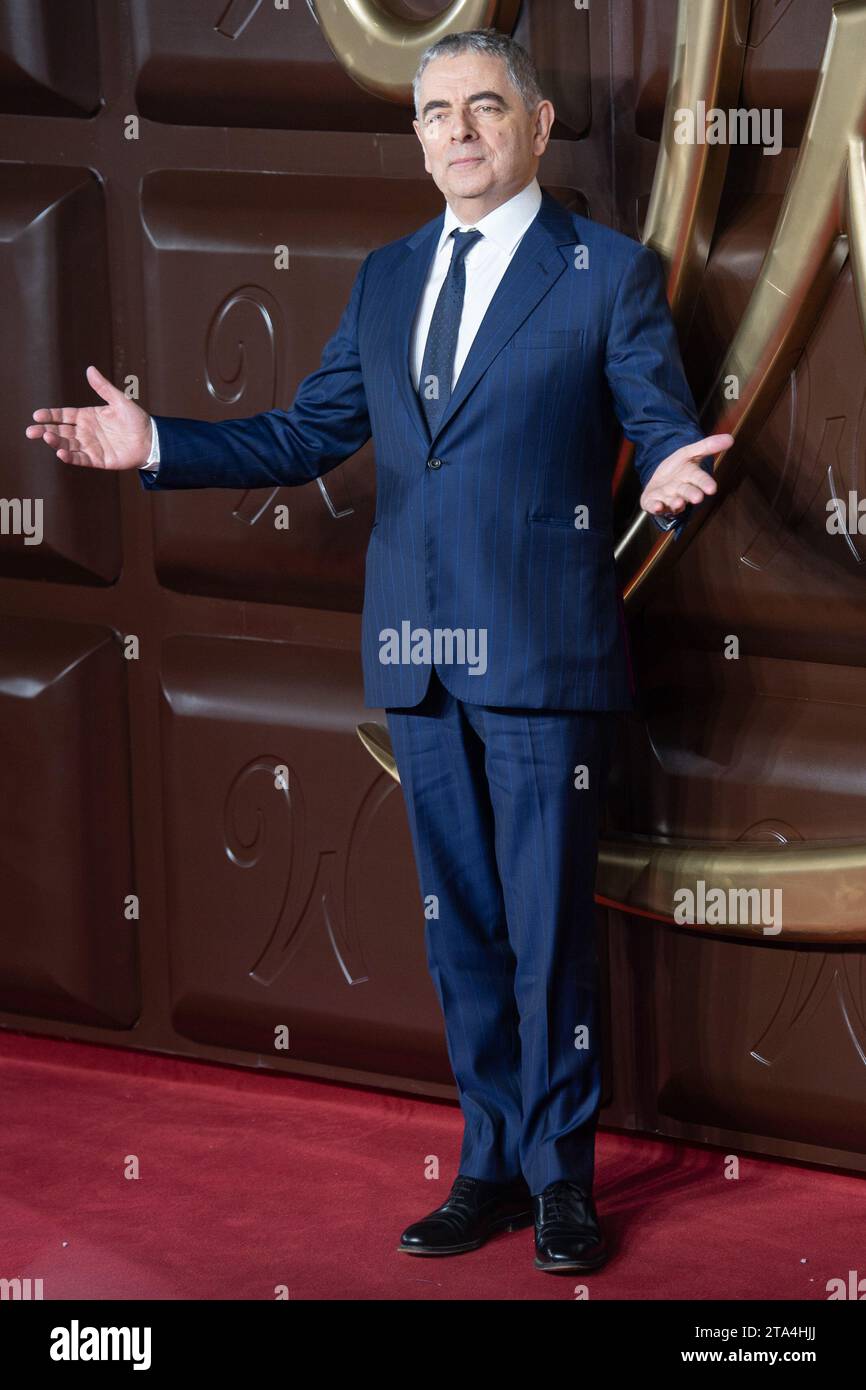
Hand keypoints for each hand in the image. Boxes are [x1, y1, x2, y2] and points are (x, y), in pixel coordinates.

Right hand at [25, 365, 152, 469]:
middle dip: (45, 431)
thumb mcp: (119, 400)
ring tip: (46, 438)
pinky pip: (81, 459)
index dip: (50, 415)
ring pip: (67, 445)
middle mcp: (85, 432)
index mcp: (87, 416)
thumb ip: (103, 387)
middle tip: (30, 431)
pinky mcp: (98, 460)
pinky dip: (70, 457)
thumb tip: (90, 369)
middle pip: (60, 431)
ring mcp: (90, 446)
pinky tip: (60, 453)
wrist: (151, 440)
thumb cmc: (136, 419)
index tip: (37, 415)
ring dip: (55, 442)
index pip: (63, 415)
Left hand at [640, 433, 732, 518]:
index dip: (706, 483)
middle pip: (688, 492)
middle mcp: (681, 490)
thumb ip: (707, 446)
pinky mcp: (654, 503)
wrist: (659, 480)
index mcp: (691, 477)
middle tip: (698, 498)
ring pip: (673, 501)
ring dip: (676, 503)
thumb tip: (731, 438)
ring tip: (678, 503)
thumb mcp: (689, 453)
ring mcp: (668, 497)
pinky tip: (657, 507)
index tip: (712, 488)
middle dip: (693, 494)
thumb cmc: (677, 468)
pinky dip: (655, 507)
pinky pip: (654, 506)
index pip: (700, 479)